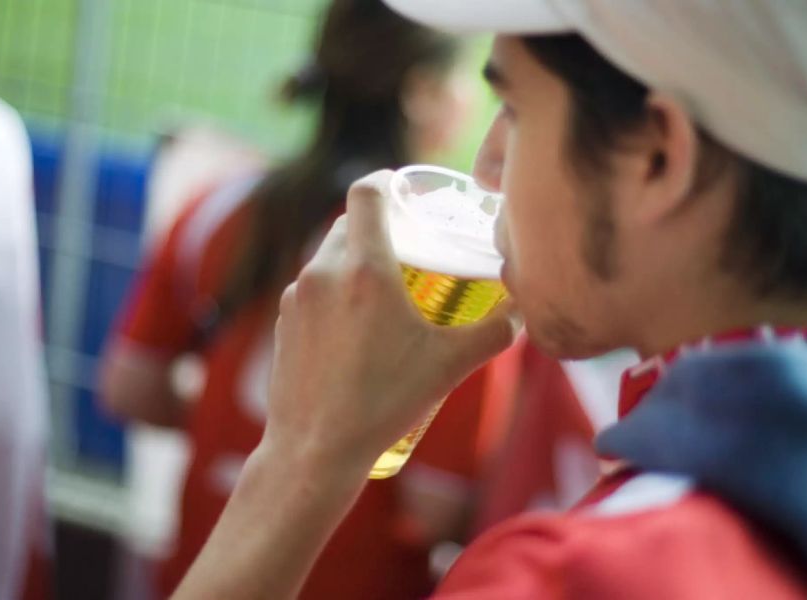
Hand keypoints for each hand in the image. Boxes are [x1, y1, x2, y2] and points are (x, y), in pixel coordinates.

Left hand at [262, 170, 520, 475]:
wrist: (315, 450)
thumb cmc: (383, 404)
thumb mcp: (449, 366)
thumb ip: (493, 333)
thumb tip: (522, 314)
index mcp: (365, 270)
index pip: (366, 193)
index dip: (385, 179)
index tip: (403, 187)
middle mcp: (324, 273)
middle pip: (349, 222)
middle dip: (378, 225)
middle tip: (407, 245)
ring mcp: (297, 297)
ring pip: (327, 255)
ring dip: (354, 259)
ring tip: (383, 289)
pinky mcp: (283, 322)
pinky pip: (312, 287)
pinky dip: (333, 290)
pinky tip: (353, 326)